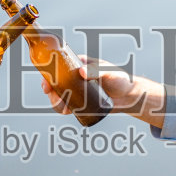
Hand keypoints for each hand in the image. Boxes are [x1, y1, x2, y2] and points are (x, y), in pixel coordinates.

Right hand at [43, 57, 161, 126]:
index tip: (46, 82)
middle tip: (52, 95)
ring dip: (55, 101)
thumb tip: (82, 73)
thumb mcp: (109, 72)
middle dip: (50, 90)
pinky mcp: (81, 102)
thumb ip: (97, 71)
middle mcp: (75, 77)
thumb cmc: (120, 79)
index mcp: (79, 65)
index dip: (48, 73)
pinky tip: (65, 111)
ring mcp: (77, 90)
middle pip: (56, 82)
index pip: (59, 66)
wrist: (128, 96)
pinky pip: (67, 106)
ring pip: (59, 95)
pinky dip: (63, 109)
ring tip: (62, 106)